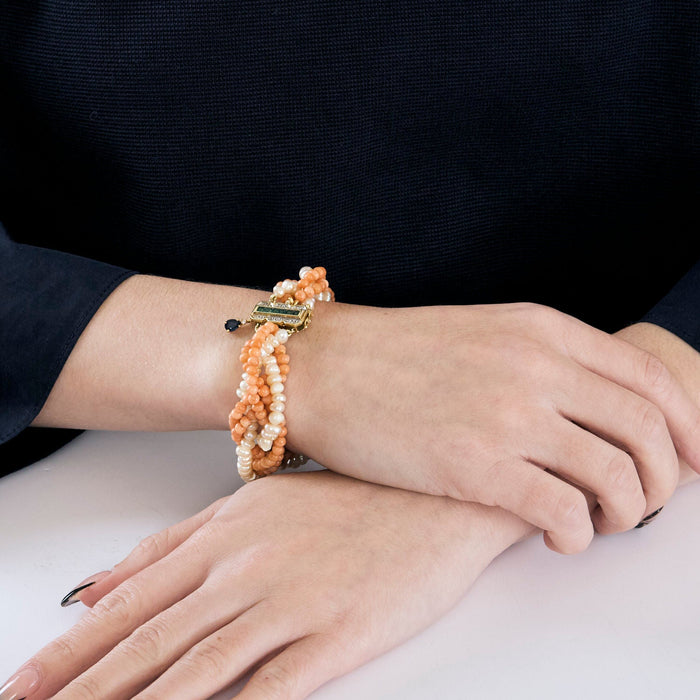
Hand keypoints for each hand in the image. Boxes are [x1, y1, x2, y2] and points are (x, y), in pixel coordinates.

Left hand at [2, 472, 524, 699]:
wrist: (434, 495)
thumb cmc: (349, 496)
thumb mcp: (253, 504)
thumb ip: (174, 542)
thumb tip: (99, 582)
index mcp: (224, 535)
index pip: (130, 601)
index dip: (72, 650)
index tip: (25, 683)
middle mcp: (245, 570)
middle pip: (148, 641)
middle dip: (80, 689)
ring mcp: (290, 604)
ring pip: (195, 671)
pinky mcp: (336, 636)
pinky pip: (271, 690)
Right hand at [290, 302, 699, 552]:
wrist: (322, 366)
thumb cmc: (394, 355)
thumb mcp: (483, 334)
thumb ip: (544, 361)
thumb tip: (597, 413)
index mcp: (541, 329)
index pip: (649, 379)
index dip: (689, 425)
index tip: (695, 460)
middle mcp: (536, 366)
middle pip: (648, 429)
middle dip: (667, 478)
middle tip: (651, 503)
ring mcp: (508, 415)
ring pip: (619, 476)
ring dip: (629, 512)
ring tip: (602, 522)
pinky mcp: (475, 466)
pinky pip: (565, 511)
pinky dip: (580, 533)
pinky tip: (561, 535)